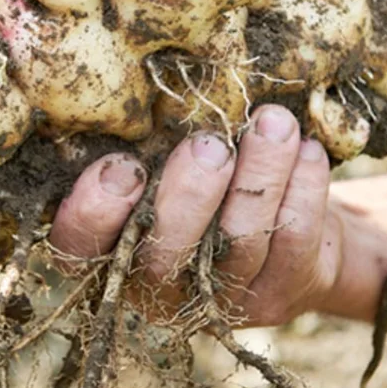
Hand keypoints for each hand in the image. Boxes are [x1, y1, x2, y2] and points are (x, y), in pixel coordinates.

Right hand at [49, 105, 341, 325]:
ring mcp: (221, 299)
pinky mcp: (278, 296)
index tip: (123, 165)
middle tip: (209, 145)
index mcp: (111, 255)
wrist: (277, 241)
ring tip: (273, 122)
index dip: (95, 212)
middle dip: (189, 196)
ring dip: (259, 176)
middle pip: (165, 255)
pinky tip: (305, 149)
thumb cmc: (196, 189)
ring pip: (239, 242)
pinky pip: (293, 241)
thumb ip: (142, 151)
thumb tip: (133, 88)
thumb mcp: (155, 169)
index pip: (81, 247)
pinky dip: (303, 189)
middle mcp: (158, 289)